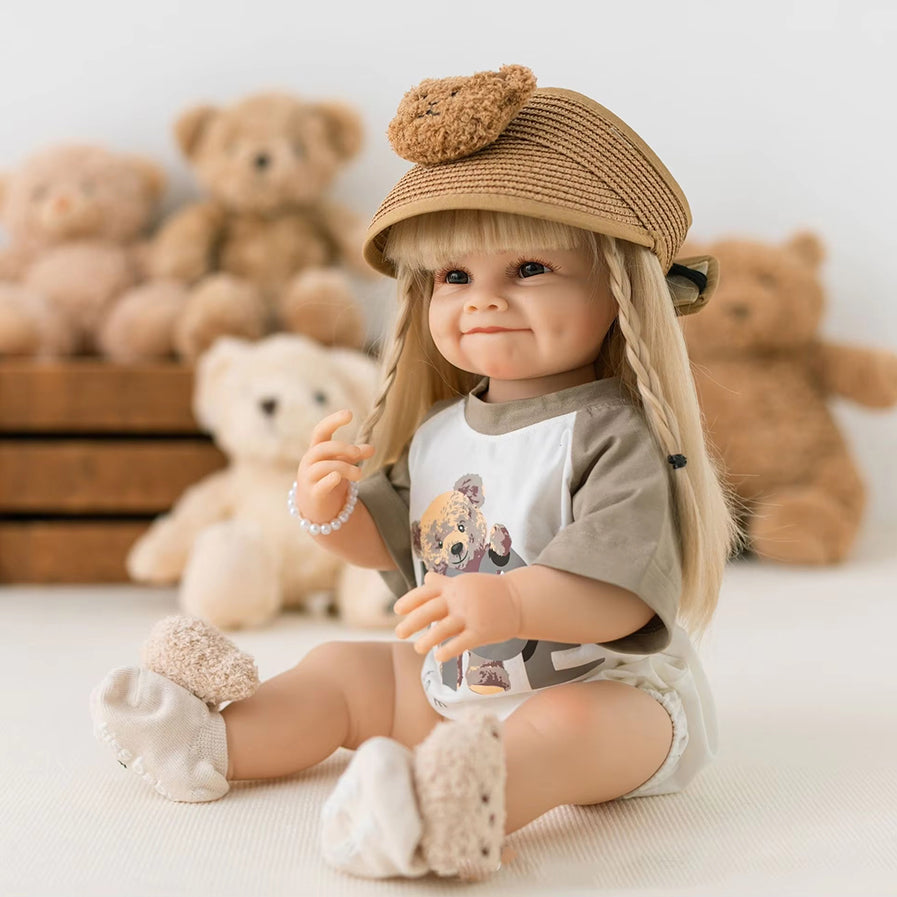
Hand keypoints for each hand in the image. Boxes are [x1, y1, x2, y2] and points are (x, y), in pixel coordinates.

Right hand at [294, 408, 374, 524]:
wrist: (317, 508)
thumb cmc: (329, 480)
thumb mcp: (343, 464)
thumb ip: (355, 455)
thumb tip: (372, 448)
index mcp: (317, 450)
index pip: (321, 430)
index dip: (334, 421)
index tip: (349, 413)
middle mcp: (310, 461)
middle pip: (323, 447)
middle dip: (342, 448)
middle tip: (358, 453)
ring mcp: (309, 478)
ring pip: (325, 466)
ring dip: (345, 468)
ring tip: (360, 474)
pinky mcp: (313, 494)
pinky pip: (321, 485)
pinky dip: (330, 480)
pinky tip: (338, 477)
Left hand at [394, 571, 521, 661]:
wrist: (519, 599)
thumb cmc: (489, 591)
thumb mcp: (466, 582)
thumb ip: (444, 582)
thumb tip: (426, 578)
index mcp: (453, 586)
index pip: (426, 591)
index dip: (410, 600)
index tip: (397, 610)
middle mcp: (459, 599)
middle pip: (430, 610)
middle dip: (412, 622)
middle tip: (399, 633)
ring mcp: (470, 616)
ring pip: (443, 628)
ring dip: (428, 639)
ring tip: (417, 648)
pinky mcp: (481, 631)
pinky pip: (461, 642)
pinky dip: (448, 650)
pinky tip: (438, 657)